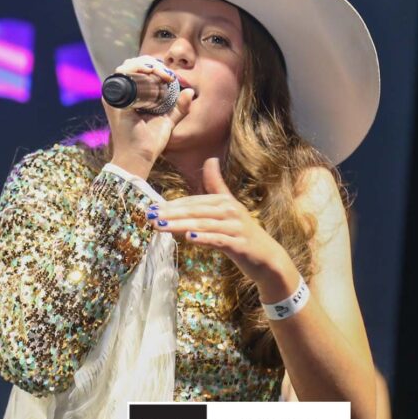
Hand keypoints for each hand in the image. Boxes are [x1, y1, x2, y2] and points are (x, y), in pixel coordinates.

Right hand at [105, 55, 194, 177]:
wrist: (139, 158)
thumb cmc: (149, 143)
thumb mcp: (167, 121)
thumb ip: (178, 107)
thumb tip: (190, 90)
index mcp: (128, 98)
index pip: (137, 71)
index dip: (154, 67)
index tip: (170, 76)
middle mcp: (118, 95)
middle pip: (130, 65)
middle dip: (151, 63)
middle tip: (167, 74)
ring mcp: (114, 97)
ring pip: (126, 67)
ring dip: (146, 65)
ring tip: (162, 74)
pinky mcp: (115, 100)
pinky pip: (123, 76)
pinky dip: (138, 70)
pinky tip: (152, 73)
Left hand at [146, 157, 297, 292]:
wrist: (267, 258)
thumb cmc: (243, 233)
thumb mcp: (229, 208)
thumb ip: (217, 185)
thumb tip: (210, 159)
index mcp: (225, 201)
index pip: (194, 201)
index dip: (172, 205)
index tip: (152, 208)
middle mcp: (231, 210)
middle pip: (196, 211)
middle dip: (171, 214)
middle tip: (150, 217)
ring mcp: (236, 227)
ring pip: (203, 224)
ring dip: (180, 226)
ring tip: (161, 227)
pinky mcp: (239, 244)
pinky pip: (218, 240)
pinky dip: (203, 238)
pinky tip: (188, 238)